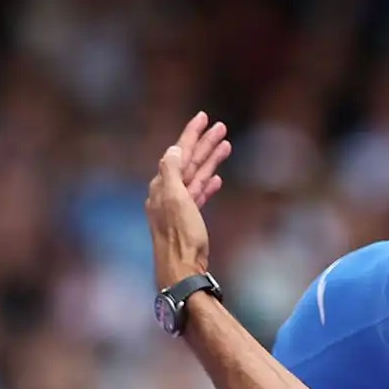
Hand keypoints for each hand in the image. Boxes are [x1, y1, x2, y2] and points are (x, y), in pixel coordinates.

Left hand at [146, 112, 232, 289]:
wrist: (182, 271)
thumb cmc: (180, 237)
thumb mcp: (174, 200)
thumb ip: (171, 172)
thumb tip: (172, 149)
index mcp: (163, 185)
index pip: (178, 152)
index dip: (191, 134)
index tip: (203, 117)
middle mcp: (168, 194)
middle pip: (188, 162)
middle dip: (204, 144)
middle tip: (221, 127)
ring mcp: (178, 208)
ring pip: (196, 176)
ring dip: (210, 161)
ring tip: (225, 146)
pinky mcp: (188, 221)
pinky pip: (198, 195)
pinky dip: (207, 184)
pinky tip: (216, 178)